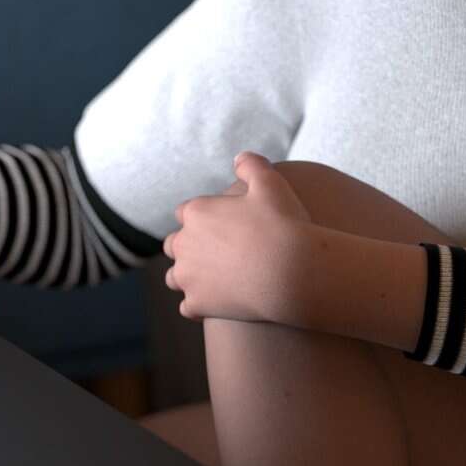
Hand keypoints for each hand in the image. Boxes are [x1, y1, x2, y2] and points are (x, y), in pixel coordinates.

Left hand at [163, 152, 312, 323]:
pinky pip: (188, 307)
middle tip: (214, 252)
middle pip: (173, 245)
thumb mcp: (271, 183)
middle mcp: (184, 244)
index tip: (219, 224)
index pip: (185, 212)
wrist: (292, 273)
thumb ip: (251, 165)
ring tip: (209, 278)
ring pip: (174, 277)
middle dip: (188, 247)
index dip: (202, 217)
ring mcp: (188, 277)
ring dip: (188, 276)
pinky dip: (198, 305)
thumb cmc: (283, 225)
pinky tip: (213, 304)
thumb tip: (240, 158)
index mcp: (196, 213)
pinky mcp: (198, 305)